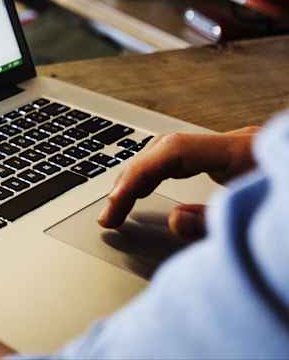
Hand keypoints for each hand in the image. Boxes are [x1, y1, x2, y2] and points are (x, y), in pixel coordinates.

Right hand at [97, 126, 259, 239]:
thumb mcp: (257, 225)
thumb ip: (213, 224)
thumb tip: (173, 220)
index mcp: (243, 152)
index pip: (173, 151)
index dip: (138, 174)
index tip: (115, 204)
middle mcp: (238, 143)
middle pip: (167, 148)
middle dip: (132, 178)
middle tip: (110, 213)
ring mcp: (237, 148)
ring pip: (173, 150)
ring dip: (142, 174)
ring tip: (121, 203)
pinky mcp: (237, 158)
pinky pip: (187, 158)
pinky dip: (161, 172)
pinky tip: (148, 189)